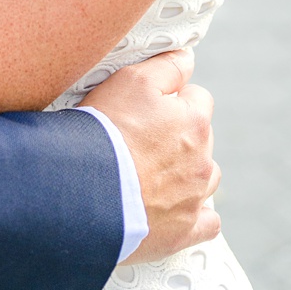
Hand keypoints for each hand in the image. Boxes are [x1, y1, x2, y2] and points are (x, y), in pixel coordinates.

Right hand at [82, 50, 219, 262]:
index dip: (172, 101)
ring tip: (153, 177)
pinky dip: (196, 217)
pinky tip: (177, 212)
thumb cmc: (104, 134)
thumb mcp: (131, 81)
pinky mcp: (183, 232)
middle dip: (179, 138)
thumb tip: (188, 59)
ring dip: (188, 175)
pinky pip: (207, 223)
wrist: (83, 196)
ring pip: (205, 179)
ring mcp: (194, 199)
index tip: (146, 111)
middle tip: (140, 144)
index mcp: (195, 122)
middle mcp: (202, 160)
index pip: (197, 100)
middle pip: (201, 139)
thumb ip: (167, 66)